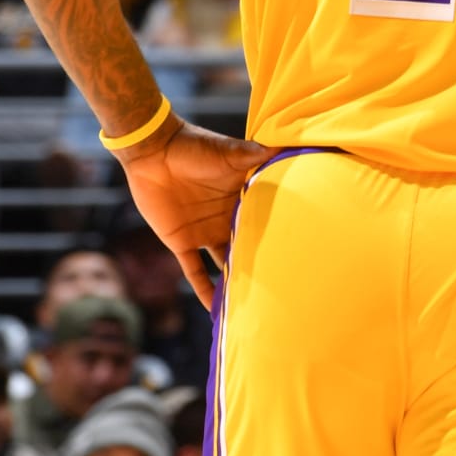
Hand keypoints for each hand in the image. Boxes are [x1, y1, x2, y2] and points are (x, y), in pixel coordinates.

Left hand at [117, 117, 269, 305]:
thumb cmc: (194, 146)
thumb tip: (286, 146)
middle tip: (286, 285)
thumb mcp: (229, 152)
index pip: (266, 218)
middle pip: (248, 244)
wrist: (153, 151)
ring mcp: (205, 231)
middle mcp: (227, 216)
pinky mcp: (181, 241)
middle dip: (263, 262)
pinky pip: (194, 271)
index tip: (302, 249)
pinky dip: (203, 289)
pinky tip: (213, 308)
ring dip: (236, 280)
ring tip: (256, 303)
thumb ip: (255, 154)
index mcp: (242, 196)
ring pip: (225, 262)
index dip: (281, 232)